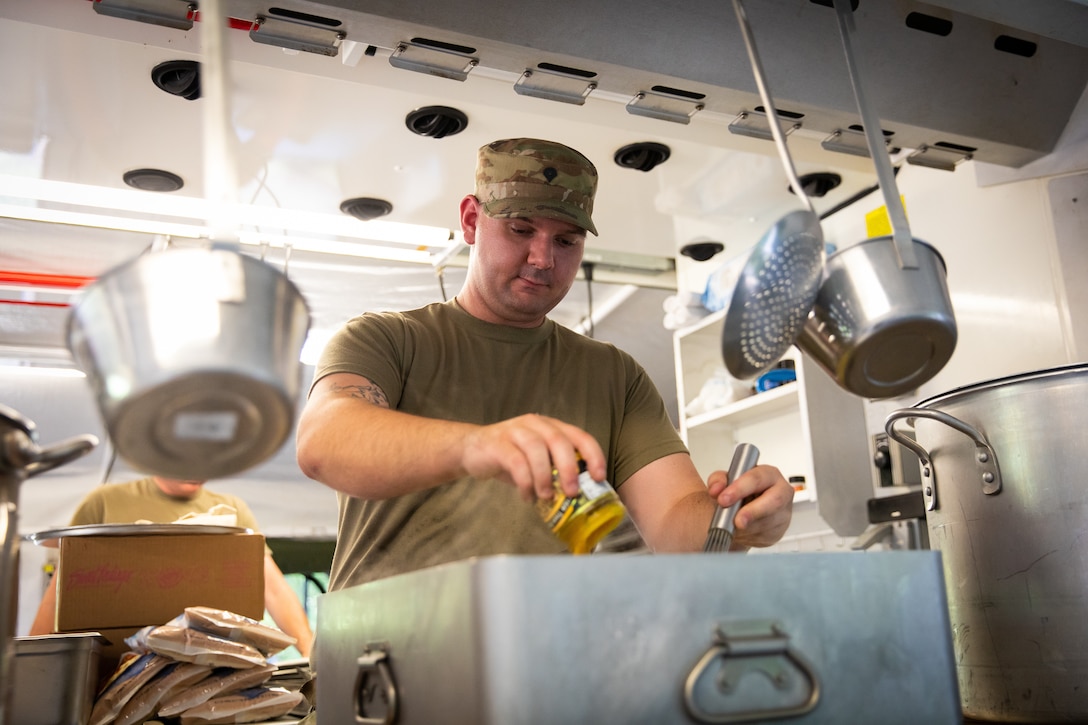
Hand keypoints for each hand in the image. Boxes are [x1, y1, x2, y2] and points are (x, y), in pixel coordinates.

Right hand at [460, 414, 605, 502]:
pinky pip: (516, 462)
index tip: (599, 477)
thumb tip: (580, 498)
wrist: (472, 449)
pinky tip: (527, 496)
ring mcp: (516, 431)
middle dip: (569, 469)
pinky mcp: (498, 443)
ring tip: (546, 496)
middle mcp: (536, 424)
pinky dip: (525, 482)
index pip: (580, 436)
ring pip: (537, 450)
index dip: (593, 455)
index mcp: (552, 427)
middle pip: (559, 441)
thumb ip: (555, 472)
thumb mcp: (538, 462)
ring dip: (545, 477)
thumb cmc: (511, 457)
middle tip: (572, 492)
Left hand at [706, 464, 793, 547]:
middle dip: (752, 511)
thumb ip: (717, 480)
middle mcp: (780, 491)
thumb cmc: (734, 495)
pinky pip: (767, 535)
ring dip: (749, 527)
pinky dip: (751, 536)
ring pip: (769, 521)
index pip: (756, 478)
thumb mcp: (722, 482)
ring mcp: (783, 512)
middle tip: (736, 521)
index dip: (739, 488)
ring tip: (733, 527)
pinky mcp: (779, 530)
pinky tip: (742, 533)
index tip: (723, 499)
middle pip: (774, 500)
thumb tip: (716, 489)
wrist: (737, 515)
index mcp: (767, 474)